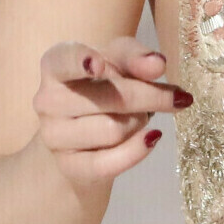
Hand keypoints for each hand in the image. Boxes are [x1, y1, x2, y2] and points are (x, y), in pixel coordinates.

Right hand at [34, 36, 192, 190]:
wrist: (83, 135)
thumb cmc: (102, 86)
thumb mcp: (119, 62)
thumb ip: (136, 57)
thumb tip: (158, 64)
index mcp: (55, 65)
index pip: (64, 60)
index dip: (81, 61)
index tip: (98, 64)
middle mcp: (47, 99)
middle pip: (113, 96)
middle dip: (151, 96)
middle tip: (177, 98)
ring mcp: (53, 135)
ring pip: (114, 129)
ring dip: (139, 122)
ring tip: (139, 118)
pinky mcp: (68, 165)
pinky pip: (108, 162)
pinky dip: (137, 151)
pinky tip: (152, 138)